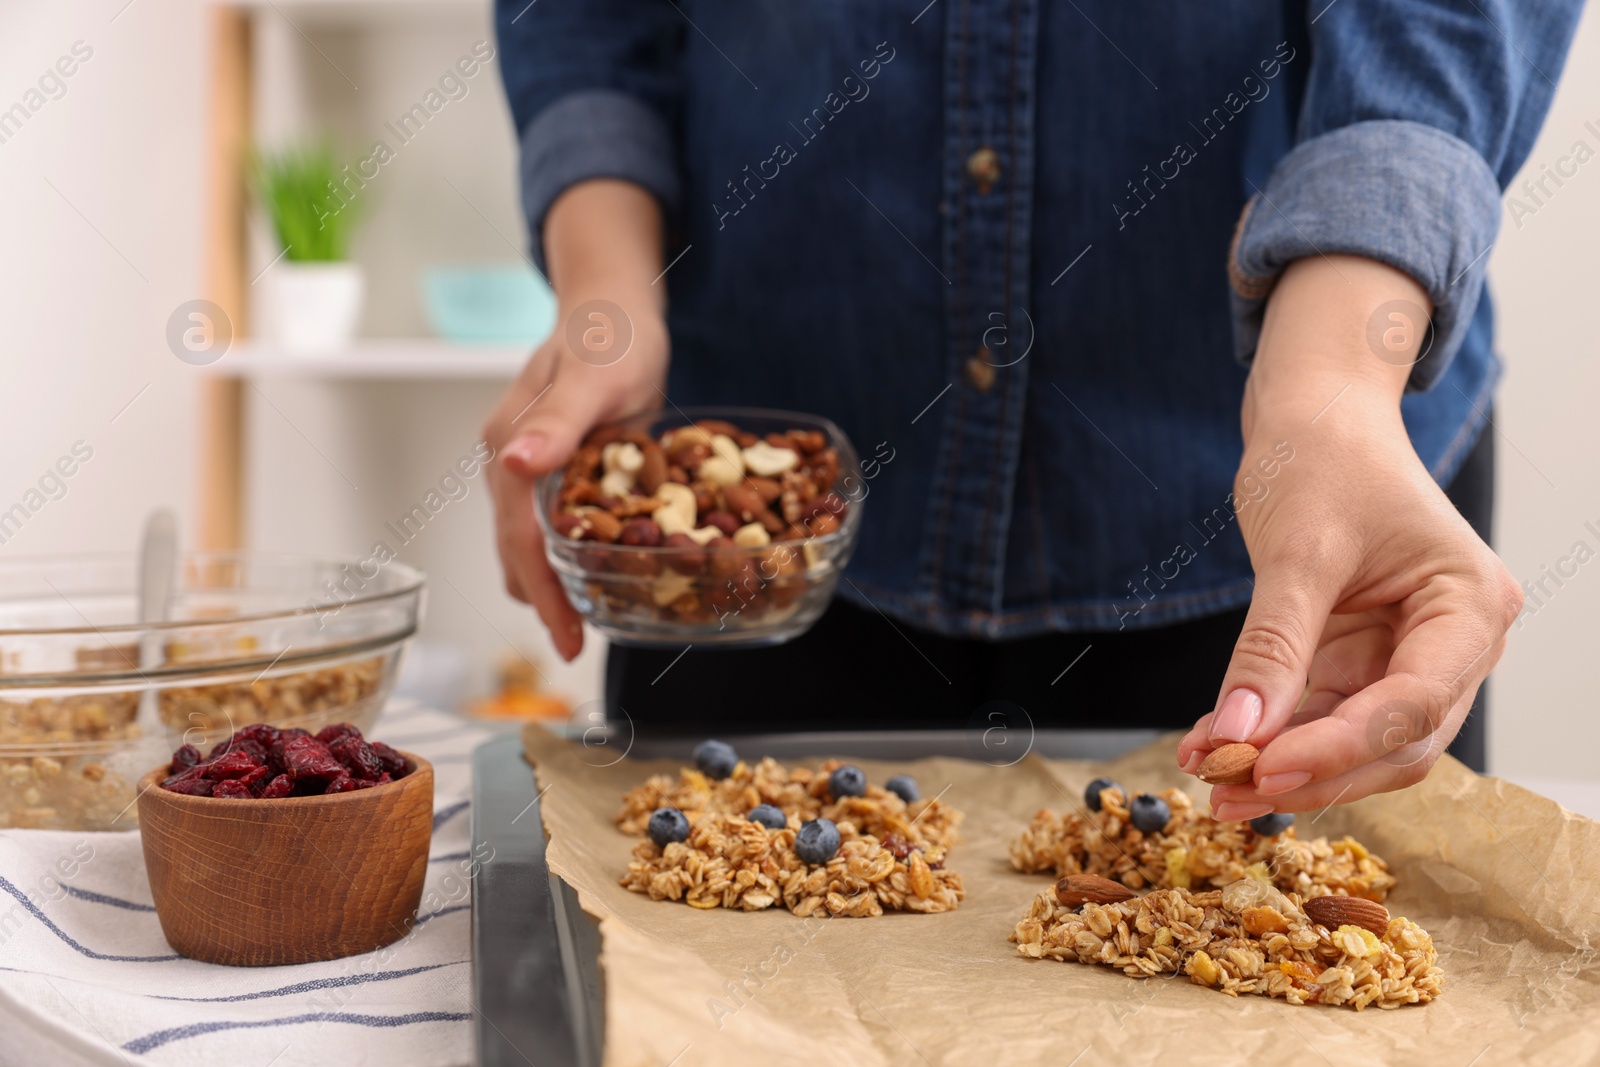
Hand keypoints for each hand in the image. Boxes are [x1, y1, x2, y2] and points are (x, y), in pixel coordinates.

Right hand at [481, 181, 666, 659]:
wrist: (616, 301)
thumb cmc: (610, 333)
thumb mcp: (593, 377)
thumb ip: (556, 422)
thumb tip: (513, 465)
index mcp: (510, 445)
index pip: (519, 538)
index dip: (541, 591)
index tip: (567, 637)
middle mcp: (510, 459)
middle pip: (517, 547)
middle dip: (543, 600)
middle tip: (576, 646)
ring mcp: (529, 461)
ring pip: (529, 538)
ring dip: (549, 581)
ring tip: (579, 625)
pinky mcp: (555, 461)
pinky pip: (552, 519)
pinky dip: (565, 552)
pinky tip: (590, 571)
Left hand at [1175, 255, 1522, 813]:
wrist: (1316, 422)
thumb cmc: (1324, 461)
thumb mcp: (1297, 552)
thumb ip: (1272, 647)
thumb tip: (1235, 734)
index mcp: (1471, 606)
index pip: (1415, 703)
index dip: (1340, 747)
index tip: (1265, 767)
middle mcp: (1456, 644)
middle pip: (1396, 741)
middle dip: (1311, 771)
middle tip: (1226, 790)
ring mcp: (1411, 658)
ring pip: (1358, 743)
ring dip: (1285, 765)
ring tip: (1208, 775)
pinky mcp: (1363, 663)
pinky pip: (1322, 718)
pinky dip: (1272, 736)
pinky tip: (1214, 744)